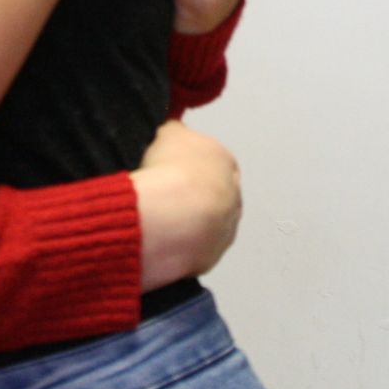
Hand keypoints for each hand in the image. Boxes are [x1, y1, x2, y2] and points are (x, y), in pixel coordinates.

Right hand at [131, 120, 241, 288]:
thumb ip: (174, 131)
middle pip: (210, 194)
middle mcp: (232, 196)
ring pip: (204, 224)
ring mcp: (224, 229)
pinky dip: (177, 246)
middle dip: (188, 195)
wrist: (171, 217)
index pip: (210, 160)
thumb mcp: (167, 132)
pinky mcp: (210, 257)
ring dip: (184, 223)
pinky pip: (191, 250)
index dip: (186, 165)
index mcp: (225, 160)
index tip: (167, 170)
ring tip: (156, 219)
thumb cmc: (170, 171)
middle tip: (161, 196)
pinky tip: (157, 238)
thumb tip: (173, 132)